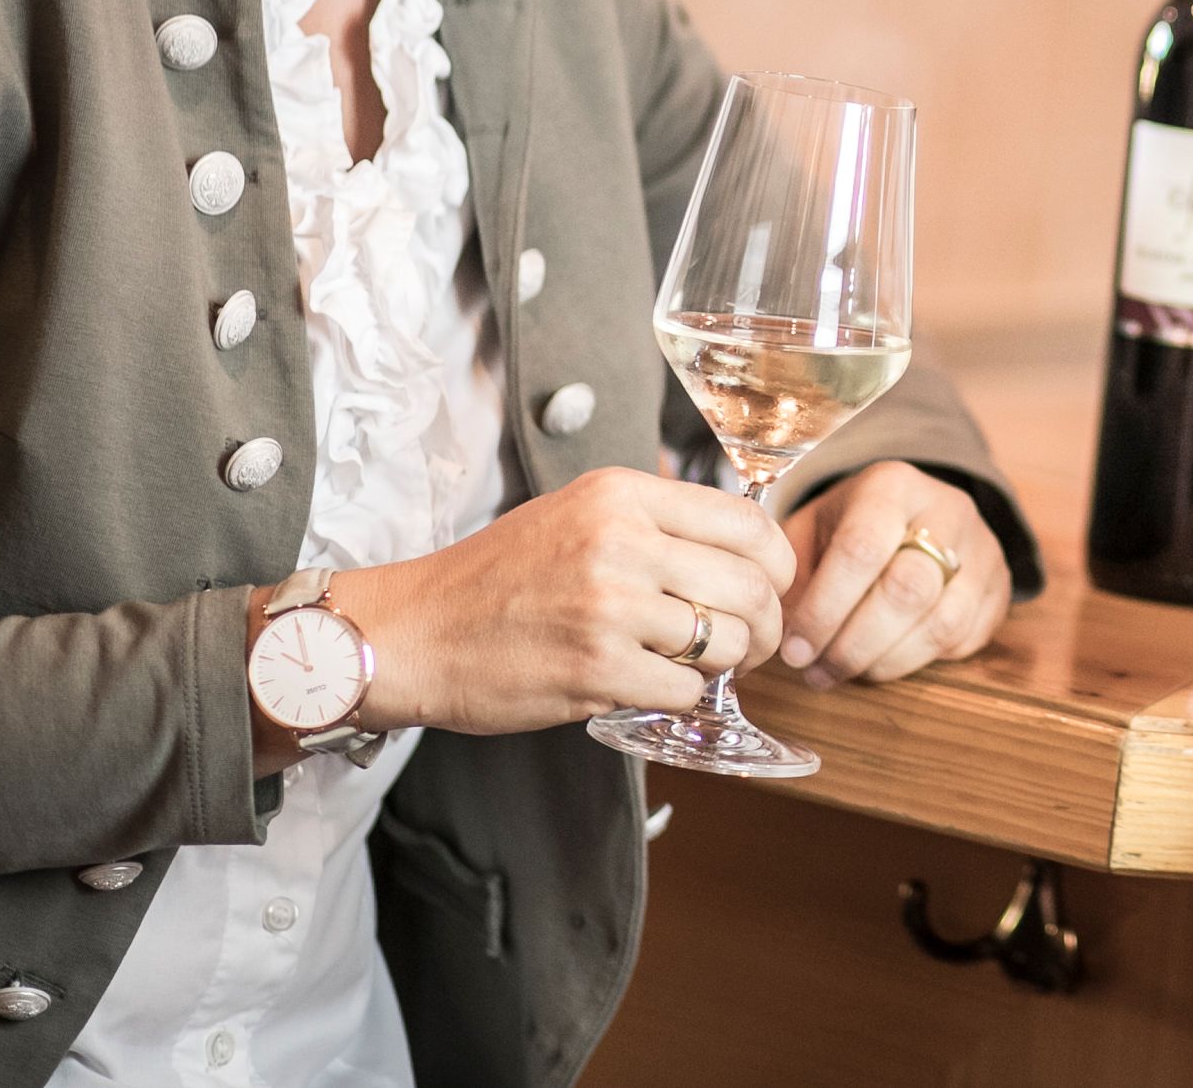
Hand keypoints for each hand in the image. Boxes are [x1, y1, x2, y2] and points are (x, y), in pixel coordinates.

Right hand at [324, 465, 794, 741]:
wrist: (415, 631)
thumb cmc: (499, 577)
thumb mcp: (578, 513)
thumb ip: (654, 519)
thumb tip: (742, 543)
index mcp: (622, 494)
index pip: (747, 521)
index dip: (777, 562)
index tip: (772, 586)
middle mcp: (622, 542)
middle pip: (750, 586)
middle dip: (764, 624)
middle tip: (749, 643)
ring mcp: (610, 607)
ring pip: (726, 643)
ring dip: (725, 665)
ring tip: (699, 665)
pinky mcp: (595, 669)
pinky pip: (685, 691)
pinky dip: (682, 698)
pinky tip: (654, 687)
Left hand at [774, 461, 1011, 685]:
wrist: (912, 513)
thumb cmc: (847, 529)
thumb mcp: (810, 532)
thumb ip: (791, 576)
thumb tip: (779, 635)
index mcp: (891, 485)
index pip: (861, 550)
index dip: (824, 610)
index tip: (793, 650)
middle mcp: (947, 508)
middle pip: (907, 590)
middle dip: (854, 644)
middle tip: (816, 671)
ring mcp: (983, 547)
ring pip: (941, 623)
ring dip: (885, 662)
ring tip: (845, 672)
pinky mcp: (1000, 587)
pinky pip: (965, 640)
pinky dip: (918, 663)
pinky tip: (882, 662)